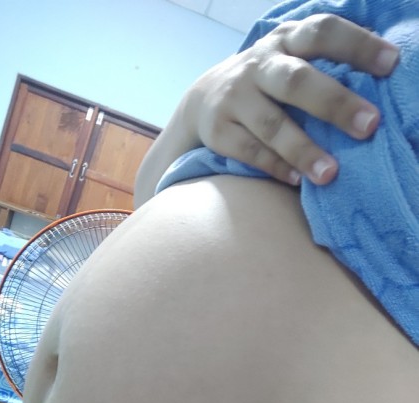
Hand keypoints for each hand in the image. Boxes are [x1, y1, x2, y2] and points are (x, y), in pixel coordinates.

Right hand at [188, 14, 399, 184]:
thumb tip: (377, 84)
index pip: (322, 33)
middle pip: (297, 82)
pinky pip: (249, 151)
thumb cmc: (266, 82)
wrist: (202, 99)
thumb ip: (322, 64)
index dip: (356, 45)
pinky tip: (297, 180)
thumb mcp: (289, 59)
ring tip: (330, 173)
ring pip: (271, 124)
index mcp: (285, 42)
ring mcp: (234, 98)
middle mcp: (258, 66)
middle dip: (335, 104)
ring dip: (303, 149)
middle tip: (369, 126)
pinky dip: (275, 166)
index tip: (390, 64)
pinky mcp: (218, 129)